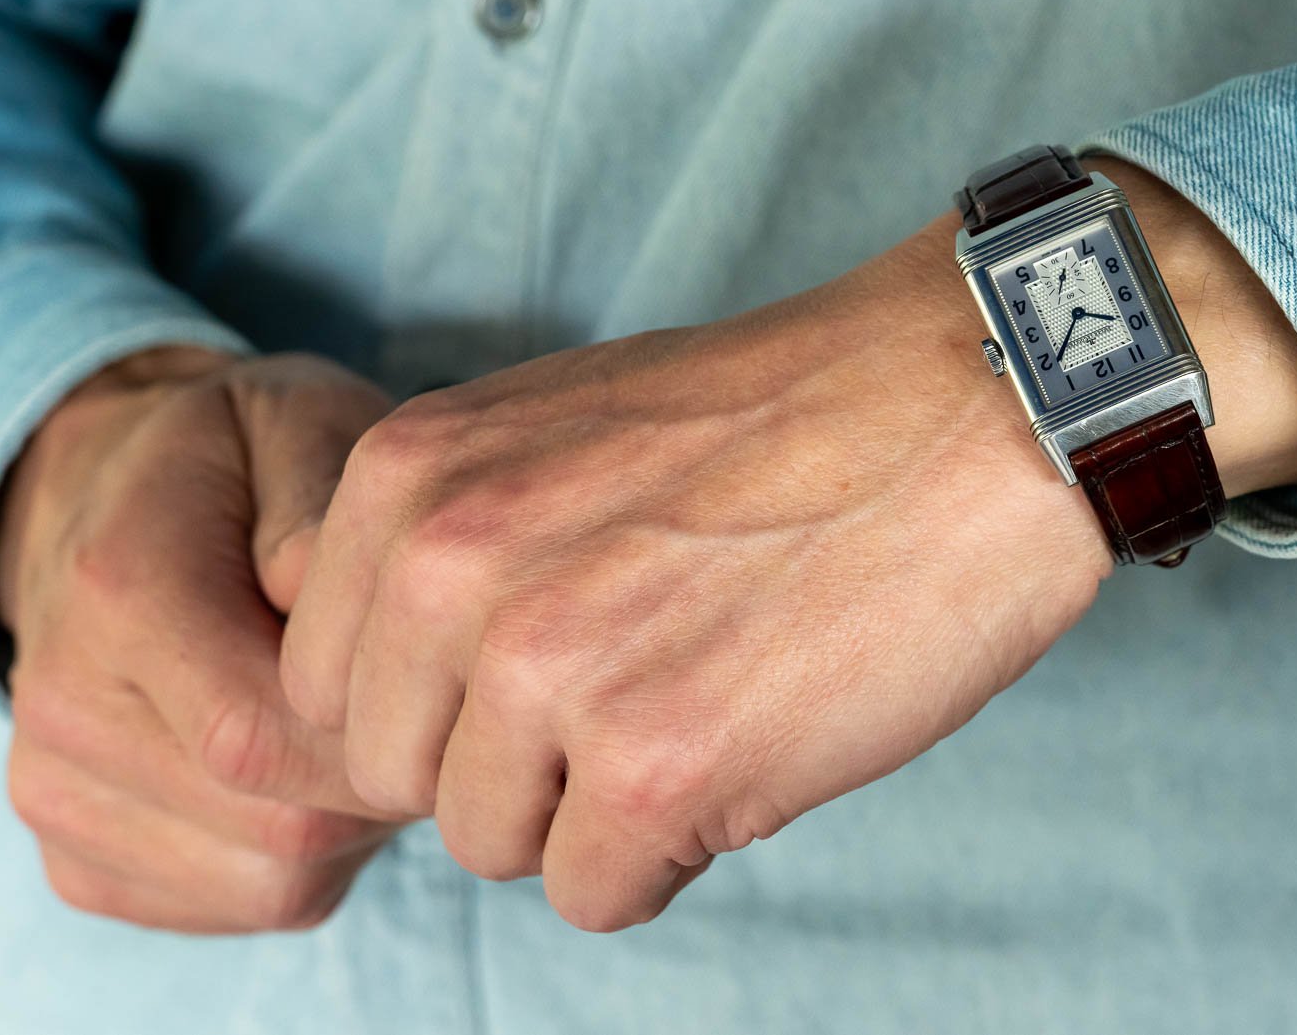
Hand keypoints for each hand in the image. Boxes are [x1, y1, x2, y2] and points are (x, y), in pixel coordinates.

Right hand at [0, 348, 402, 932]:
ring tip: (366, 724)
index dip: (386, 729)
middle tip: (426, 700)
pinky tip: (312, 768)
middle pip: (281, 822)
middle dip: (387, 779)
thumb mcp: (300, 421)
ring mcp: (54, 792)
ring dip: (356, 821)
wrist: (114, 496)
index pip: (261, 731)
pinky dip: (308, 856)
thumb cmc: (241, 460)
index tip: (447, 677)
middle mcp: (61, 704)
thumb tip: (326, 593)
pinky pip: (239, 903)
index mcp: (115, 589)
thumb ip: (324, 499)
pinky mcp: (77, 859)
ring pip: (272, 880)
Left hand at [280, 157, 1296, 931]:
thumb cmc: (781, 418)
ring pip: (491, 846)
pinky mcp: (655, 768)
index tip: (543, 665)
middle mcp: (452, 571)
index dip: (439, 700)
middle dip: (504, 763)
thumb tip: (392, 680)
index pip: (328, 685)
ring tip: (703, 700)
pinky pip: (597, 895)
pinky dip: (674, 849)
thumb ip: (444, 539)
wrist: (968, 402)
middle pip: (397, 778)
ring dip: (590, 807)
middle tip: (633, 689)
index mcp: (409, 479)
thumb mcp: (554, 426)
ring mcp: (548, 671)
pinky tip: (749, 743)